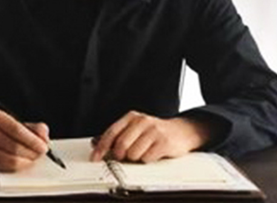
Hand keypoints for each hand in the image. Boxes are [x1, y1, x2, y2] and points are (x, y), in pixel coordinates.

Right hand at [0, 108, 48, 171]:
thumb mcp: (14, 119)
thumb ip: (32, 127)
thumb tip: (44, 137)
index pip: (16, 130)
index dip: (32, 140)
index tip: (43, 145)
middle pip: (14, 147)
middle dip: (32, 152)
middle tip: (41, 153)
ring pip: (10, 160)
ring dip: (27, 161)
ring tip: (34, 158)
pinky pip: (4, 168)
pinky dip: (18, 167)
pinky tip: (24, 163)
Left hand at [90, 111, 216, 162]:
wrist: (181, 131)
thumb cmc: (154, 132)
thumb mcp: (136, 128)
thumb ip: (120, 135)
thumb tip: (101, 149)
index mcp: (132, 117)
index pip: (112, 132)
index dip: (101, 147)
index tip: (95, 157)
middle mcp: (142, 121)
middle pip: (121, 145)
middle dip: (120, 155)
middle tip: (125, 156)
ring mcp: (153, 131)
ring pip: (133, 154)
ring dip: (136, 158)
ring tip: (143, 152)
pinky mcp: (163, 142)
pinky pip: (147, 158)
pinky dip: (147, 160)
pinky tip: (152, 153)